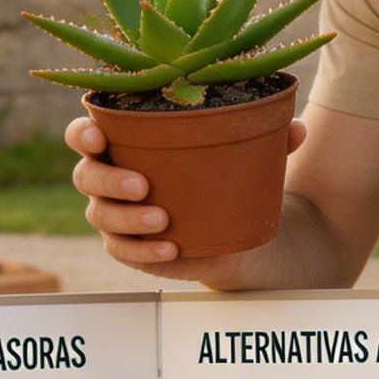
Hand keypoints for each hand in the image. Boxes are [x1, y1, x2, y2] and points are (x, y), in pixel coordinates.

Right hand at [63, 114, 304, 277]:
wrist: (236, 230)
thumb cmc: (229, 177)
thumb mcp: (248, 156)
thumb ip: (269, 139)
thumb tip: (297, 127)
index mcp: (127, 141)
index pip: (85, 131)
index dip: (82, 132)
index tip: (97, 135)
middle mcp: (111, 176)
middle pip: (85, 174)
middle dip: (107, 178)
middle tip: (142, 184)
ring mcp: (116, 214)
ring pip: (99, 214)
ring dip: (126, 217)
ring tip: (162, 219)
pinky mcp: (129, 248)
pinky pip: (122, 251)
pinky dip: (143, 252)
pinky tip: (170, 249)